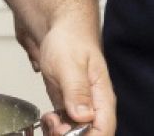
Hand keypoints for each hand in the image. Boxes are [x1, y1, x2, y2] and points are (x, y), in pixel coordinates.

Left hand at [30, 15, 114, 135]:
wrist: (60, 28)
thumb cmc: (71, 39)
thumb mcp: (70, 64)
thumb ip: (77, 91)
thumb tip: (84, 116)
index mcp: (102, 96)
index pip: (104, 130)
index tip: (67, 131)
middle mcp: (94, 105)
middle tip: (55, 124)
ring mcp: (81, 107)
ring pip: (76, 134)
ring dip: (60, 134)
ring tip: (50, 119)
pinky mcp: (69, 106)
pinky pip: (65, 127)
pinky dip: (54, 128)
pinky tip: (49, 118)